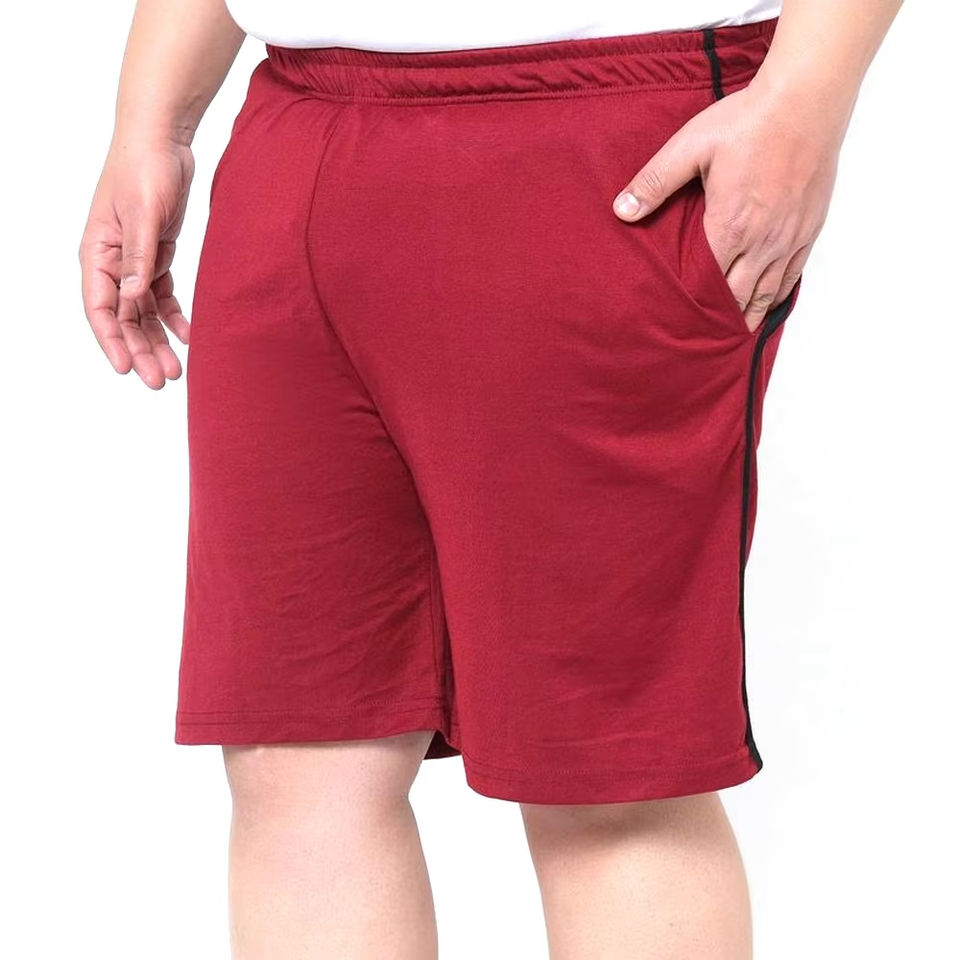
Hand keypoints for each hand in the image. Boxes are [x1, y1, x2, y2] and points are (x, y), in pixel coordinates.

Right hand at [79, 134, 194, 388]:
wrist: (163, 140)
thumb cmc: (145, 169)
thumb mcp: (144, 215)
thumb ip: (139, 258)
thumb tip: (132, 298)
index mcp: (97, 254)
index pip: (100, 309)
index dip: (112, 341)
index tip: (127, 369)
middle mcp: (112, 263)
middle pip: (124, 318)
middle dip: (141, 350)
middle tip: (160, 381)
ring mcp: (134, 261)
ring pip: (143, 313)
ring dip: (158, 341)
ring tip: (176, 370)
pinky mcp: (157, 256)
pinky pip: (163, 296)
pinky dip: (175, 317)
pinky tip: (188, 337)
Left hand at [612, 80, 838, 332]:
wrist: (806, 98)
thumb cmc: (747, 120)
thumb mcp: (690, 147)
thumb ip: (654, 182)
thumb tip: (621, 210)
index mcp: (730, 226)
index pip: (706, 283)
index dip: (690, 306)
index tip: (676, 324)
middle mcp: (762, 241)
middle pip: (737, 297)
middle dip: (717, 319)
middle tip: (699, 340)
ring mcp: (789, 237)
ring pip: (766, 293)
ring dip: (746, 315)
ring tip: (729, 335)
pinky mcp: (809, 228)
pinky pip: (792, 276)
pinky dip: (775, 296)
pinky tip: (764, 304)